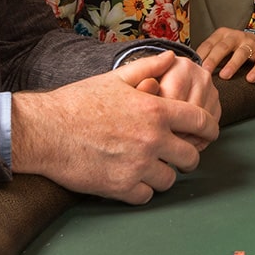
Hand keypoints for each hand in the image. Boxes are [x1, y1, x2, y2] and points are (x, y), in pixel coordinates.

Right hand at [9, 51, 220, 203]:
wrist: (44, 130)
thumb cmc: (77, 102)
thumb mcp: (115, 78)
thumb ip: (148, 68)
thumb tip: (170, 58)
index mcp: (155, 110)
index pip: (201, 122)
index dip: (210, 129)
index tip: (209, 134)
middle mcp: (152, 139)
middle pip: (190, 157)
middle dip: (186, 156)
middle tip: (176, 155)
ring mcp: (138, 166)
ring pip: (170, 180)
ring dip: (163, 174)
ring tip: (149, 166)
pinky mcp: (121, 188)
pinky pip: (147, 195)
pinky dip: (142, 190)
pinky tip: (132, 178)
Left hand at [196, 27, 254, 82]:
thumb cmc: (236, 48)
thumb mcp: (221, 46)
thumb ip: (209, 54)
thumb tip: (190, 68)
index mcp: (222, 34)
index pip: (209, 44)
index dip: (201, 55)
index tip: (194, 67)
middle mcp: (236, 37)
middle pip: (223, 47)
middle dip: (214, 59)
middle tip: (206, 70)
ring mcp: (250, 44)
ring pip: (241, 53)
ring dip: (232, 64)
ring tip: (225, 75)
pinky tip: (250, 79)